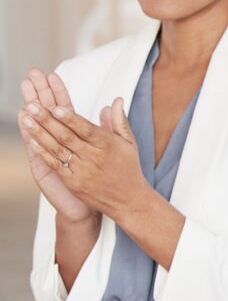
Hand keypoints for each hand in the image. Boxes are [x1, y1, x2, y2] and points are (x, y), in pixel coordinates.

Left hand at [20, 96, 148, 221]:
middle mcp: (94, 157)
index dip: (71, 118)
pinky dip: (43, 153)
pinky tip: (32, 142)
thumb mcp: (129, 142)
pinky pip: (55, 165)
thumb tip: (115, 100)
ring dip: (39, 134)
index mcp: (108, 145)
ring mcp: (82, 171)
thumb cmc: (128, 168)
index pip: (86, 129)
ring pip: (57, 149)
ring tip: (26, 120)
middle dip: (47, 120)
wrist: (127, 200)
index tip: (56, 108)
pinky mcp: (73, 183)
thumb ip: (118, 121)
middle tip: (32, 107)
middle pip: (67, 136)